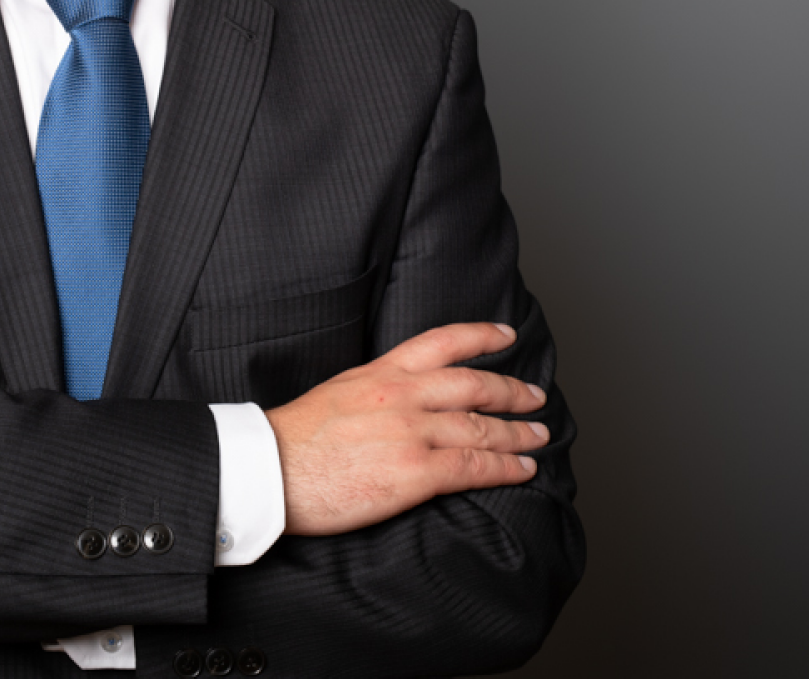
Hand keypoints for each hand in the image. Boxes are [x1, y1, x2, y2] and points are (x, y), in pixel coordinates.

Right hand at [265, 321, 549, 535]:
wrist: (270, 470)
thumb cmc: (294, 439)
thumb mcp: (339, 392)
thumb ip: (375, 389)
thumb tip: (399, 399)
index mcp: (382, 372)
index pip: (442, 342)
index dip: (481, 336)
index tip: (506, 335)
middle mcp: (402, 395)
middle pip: (474, 385)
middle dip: (512, 391)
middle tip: (536, 397)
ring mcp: (411, 433)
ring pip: (482, 426)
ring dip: (518, 432)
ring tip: (539, 436)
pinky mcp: (414, 472)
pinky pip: (474, 467)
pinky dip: (505, 467)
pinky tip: (523, 470)